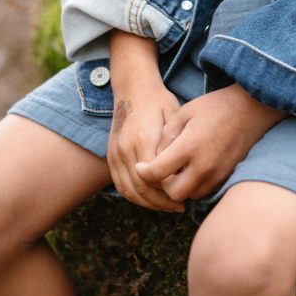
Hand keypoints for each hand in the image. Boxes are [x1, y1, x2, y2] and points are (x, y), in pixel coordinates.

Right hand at [107, 85, 184, 211]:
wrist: (133, 88)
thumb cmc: (158, 101)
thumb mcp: (174, 116)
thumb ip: (175, 144)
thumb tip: (182, 172)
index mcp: (144, 138)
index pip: (155, 177)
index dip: (169, 191)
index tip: (185, 198)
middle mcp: (126, 148)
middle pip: (141, 188)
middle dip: (161, 203)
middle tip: (179, 207)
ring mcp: (115, 152)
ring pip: (129, 190)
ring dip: (148, 204)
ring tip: (166, 207)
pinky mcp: (110, 155)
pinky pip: (119, 184)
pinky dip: (134, 196)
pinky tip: (150, 200)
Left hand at [135, 84, 285, 202]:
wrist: (250, 109)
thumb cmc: (215, 106)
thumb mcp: (184, 112)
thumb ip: (166, 135)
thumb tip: (156, 156)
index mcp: (189, 147)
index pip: (158, 172)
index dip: (144, 172)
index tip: (140, 167)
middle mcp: (203, 166)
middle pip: (173, 194)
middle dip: (163, 186)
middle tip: (160, 171)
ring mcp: (216, 174)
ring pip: (190, 196)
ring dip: (179, 188)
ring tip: (176, 170)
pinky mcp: (225, 176)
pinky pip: (204, 191)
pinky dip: (194, 186)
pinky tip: (192, 170)